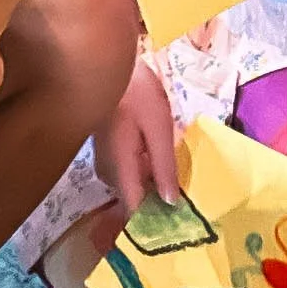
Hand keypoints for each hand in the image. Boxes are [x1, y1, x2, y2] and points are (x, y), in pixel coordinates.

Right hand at [92, 55, 180, 215]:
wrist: (105, 63)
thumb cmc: (135, 91)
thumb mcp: (159, 128)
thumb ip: (164, 166)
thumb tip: (170, 203)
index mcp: (120, 170)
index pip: (135, 211)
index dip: (155, 221)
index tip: (177, 224)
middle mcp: (108, 173)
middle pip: (133, 202)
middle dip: (156, 202)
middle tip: (182, 195)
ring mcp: (104, 164)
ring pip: (130, 187)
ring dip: (150, 185)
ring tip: (172, 175)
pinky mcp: (106, 154)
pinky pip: (127, 174)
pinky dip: (143, 172)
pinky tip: (156, 159)